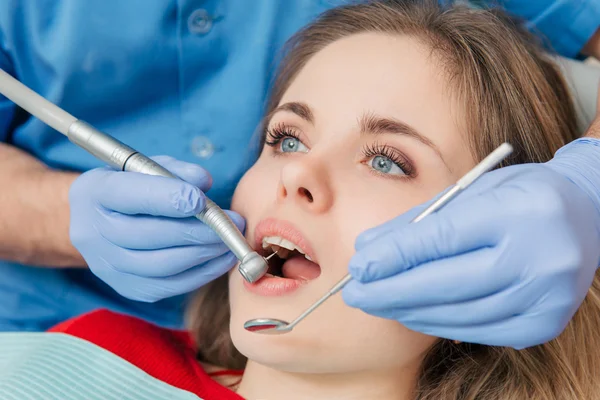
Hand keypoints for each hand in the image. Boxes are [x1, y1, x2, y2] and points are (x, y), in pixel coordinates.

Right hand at [69, 156, 243, 302]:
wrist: (98, 222)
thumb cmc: (130, 187)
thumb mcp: (145, 167)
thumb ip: (174, 170)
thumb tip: (203, 182)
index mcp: (93, 193)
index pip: (131, 196)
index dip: (169, 199)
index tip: (201, 199)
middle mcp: (93, 233)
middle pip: (148, 235)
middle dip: (197, 230)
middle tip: (232, 223)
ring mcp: (107, 266)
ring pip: (161, 266)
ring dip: (204, 254)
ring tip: (231, 240)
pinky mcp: (126, 288)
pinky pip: (169, 285)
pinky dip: (201, 274)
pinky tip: (222, 259)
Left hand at [343, 129, 599, 348]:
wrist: (584, 215)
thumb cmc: (519, 196)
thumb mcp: (469, 193)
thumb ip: (418, 223)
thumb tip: (368, 250)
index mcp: (518, 212)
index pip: (441, 240)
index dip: (394, 257)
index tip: (357, 267)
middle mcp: (539, 258)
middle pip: (446, 285)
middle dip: (391, 292)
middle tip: (354, 293)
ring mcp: (546, 297)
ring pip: (457, 314)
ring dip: (408, 310)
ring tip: (377, 301)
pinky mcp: (543, 324)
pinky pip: (476, 330)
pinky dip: (438, 322)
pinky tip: (413, 312)